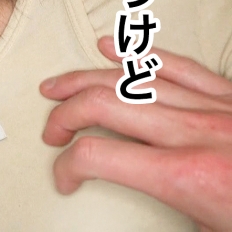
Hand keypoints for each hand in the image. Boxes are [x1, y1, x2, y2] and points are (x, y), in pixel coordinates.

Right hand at [40, 36, 231, 231]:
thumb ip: (182, 216)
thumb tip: (160, 212)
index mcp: (189, 175)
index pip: (99, 156)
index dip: (68, 166)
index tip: (65, 179)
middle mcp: (196, 132)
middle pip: (105, 105)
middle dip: (65, 117)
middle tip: (51, 131)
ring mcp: (216, 107)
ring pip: (133, 80)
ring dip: (85, 80)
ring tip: (57, 87)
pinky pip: (177, 66)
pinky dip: (140, 57)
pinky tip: (112, 50)